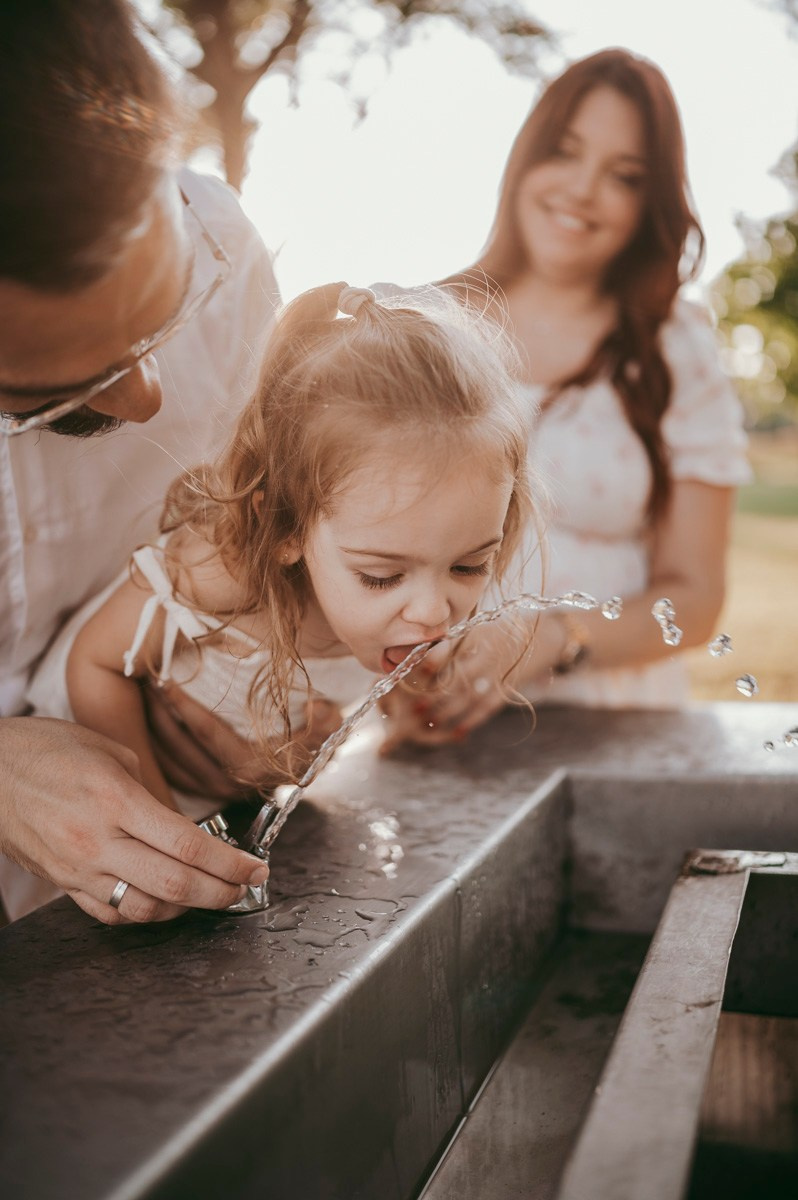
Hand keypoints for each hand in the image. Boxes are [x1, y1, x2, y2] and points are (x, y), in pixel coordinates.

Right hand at [0, 717, 268, 924]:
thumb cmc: (46, 749)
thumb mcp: (109, 750)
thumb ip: (149, 791)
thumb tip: (182, 824)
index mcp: (115, 800)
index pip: (187, 844)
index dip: (229, 863)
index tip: (256, 869)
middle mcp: (97, 841)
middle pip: (174, 885)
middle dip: (221, 893)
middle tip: (244, 888)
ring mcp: (77, 869)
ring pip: (144, 909)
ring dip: (185, 909)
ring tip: (209, 895)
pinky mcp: (61, 885)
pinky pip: (110, 914)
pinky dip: (144, 914)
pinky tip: (163, 901)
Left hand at [146, 683, 343, 794]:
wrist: (308, 759)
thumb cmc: (310, 734)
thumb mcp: (324, 721)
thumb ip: (323, 718)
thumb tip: (318, 707)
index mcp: (252, 767)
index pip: (208, 733)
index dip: (184, 706)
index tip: (166, 678)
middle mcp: (229, 784)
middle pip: (180, 746)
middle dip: (160, 712)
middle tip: (147, 680)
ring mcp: (213, 790)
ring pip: (169, 760)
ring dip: (152, 727)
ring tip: (143, 694)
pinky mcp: (202, 790)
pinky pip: (168, 769)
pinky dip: (155, 745)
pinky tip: (148, 718)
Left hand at [380, 617, 547, 750]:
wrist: (547, 635)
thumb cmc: (503, 630)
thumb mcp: (479, 627)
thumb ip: (454, 640)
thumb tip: (418, 653)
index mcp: (475, 634)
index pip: (448, 649)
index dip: (430, 663)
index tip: (412, 674)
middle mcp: (486, 653)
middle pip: (456, 677)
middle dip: (434, 695)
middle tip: (414, 708)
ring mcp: (498, 672)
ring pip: (469, 696)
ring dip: (448, 711)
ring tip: (429, 721)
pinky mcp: (508, 688)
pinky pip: (488, 707)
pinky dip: (473, 720)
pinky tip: (458, 731)